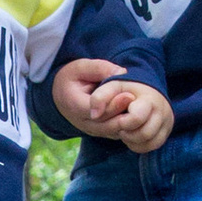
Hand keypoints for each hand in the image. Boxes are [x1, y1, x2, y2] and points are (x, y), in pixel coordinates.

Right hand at [52, 57, 168, 148]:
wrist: (60, 94)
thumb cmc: (72, 77)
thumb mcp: (81, 66)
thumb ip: (100, 68)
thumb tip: (122, 72)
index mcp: (73, 104)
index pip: (95, 110)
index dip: (113, 105)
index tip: (129, 95)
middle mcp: (80, 122)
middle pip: (105, 125)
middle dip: (123, 116)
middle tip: (139, 105)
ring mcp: (90, 130)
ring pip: (111, 132)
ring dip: (127, 125)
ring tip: (141, 112)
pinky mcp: (98, 133)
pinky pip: (114, 134)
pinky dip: (126, 128)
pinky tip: (138, 118)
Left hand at [98, 81, 173, 154]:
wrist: (143, 87)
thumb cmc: (125, 88)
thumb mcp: (111, 86)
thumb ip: (100, 97)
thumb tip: (94, 115)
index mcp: (149, 99)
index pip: (136, 119)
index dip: (122, 122)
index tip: (117, 117)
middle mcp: (162, 111)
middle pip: (144, 134)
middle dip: (127, 133)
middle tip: (120, 125)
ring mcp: (167, 122)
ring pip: (149, 143)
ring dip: (132, 140)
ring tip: (124, 129)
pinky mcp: (166, 130)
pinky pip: (153, 146)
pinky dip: (139, 144)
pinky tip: (130, 134)